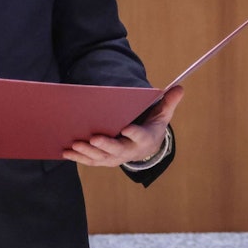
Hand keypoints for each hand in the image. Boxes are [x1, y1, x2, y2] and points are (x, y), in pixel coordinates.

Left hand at [63, 85, 183, 166]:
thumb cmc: (152, 126)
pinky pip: (91, 160)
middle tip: (94, 138)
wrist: (146, 148)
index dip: (134, 133)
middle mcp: (129, 151)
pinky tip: (67, 151)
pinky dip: (79, 157)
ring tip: (75, 144)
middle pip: (117, 150)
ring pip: (101, 157)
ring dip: (88, 152)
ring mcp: (116, 157)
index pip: (140, 136)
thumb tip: (180, 87)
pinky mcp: (105, 160)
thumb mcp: (163, 114)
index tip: (127, 128)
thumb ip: (169, 102)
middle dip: (105, 145)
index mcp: (144, 138)